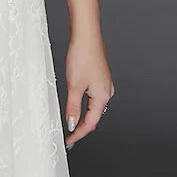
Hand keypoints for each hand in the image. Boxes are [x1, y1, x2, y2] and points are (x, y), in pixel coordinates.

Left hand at [64, 32, 114, 147]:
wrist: (87, 35)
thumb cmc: (82, 56)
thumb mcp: (74, 85)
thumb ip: (73, 107)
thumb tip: (72, 123)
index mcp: (102, 96)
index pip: (90, 122)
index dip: (79, 133)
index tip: (69, 140)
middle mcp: (107, 91)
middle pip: (94, 115)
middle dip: (81, 126)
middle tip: (69, 134)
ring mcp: (105, 83)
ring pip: (93, 105)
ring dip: (83, 114)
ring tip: (71, 122)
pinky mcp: (101, 76)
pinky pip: (93, 95)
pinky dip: (85, 103)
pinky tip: (77, 102)